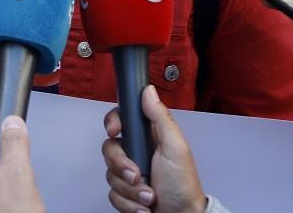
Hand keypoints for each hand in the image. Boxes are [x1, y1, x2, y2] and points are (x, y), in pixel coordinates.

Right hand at [102, 86, 205, 212]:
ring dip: (130, 190)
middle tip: (139, 175)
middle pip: (109, 149)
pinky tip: (143, 206)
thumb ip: (160, 117)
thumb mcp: (175, 147)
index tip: (114, 131)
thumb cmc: (183, 185)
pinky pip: (112, 194)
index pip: (121, 120)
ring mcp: (128, 173)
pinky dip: (128, 203)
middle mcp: (136, 152)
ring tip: (149, 196)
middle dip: (122, 167)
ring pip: (110, 174)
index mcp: (148, 137)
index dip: (113, 123)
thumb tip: (148, 91)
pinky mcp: (124, 192)